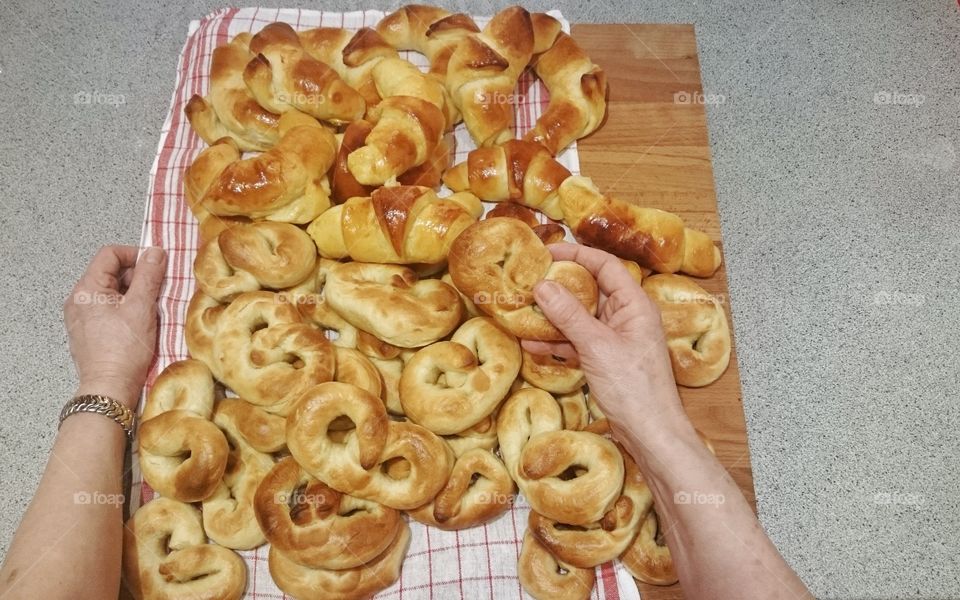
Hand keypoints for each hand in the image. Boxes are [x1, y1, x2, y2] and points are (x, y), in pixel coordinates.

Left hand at [64, 246, 166, 407]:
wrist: (110, 388)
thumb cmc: (123, 349)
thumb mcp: (141, 307)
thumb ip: (149, 275)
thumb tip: (156, 251)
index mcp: (87, 289)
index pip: (110, 254)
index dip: (135, 255)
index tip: (156, 266)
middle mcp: (79, 300)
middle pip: (111, 273)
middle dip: (138, 277)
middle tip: (158, 291)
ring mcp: (81, 318)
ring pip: (111, 293)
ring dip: (134, 295)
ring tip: (151, 310)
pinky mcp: (88, 333)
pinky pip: (108, 311)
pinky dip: (125, 310)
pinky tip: (139, 324)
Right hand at [521, 243, 686, 442]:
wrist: (651, 434)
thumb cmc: (634, 388)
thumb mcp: (597, 346)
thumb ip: (569, 315)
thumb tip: (542, 286)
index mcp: (634, 305)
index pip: (605, 265)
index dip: (576, 255)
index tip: (546, 253)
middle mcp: (626, 317)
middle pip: (590, 290)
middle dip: (559, 286)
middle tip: (528, 281)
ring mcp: (616, 339)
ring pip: (580, 317)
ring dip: (553, 315)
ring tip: (523, 310)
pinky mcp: (606, 360)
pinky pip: (578, 342)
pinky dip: (557, 341)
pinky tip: (530, 343)